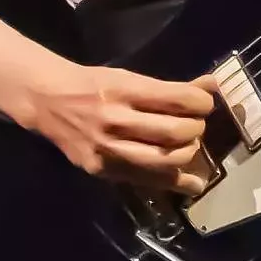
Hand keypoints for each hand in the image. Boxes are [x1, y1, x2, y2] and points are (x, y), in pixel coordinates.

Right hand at [15, 59, 222, 195]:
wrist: (48, 101)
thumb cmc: (93, 85)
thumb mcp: (129, 78)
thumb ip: (170, 88)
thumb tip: (211, 86)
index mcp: (125, 90)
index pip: (177, 99)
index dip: (201, 102)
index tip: (205, 103)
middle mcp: (116, 120)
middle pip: (174, 132)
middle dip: (196, 129)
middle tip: (196, 125)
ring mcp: (107, 149)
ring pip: (164, 160)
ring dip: (188, 154)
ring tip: (189, 146)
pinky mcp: (101, 170)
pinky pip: (146, 180)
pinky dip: (174, 182)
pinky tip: (192, 183)